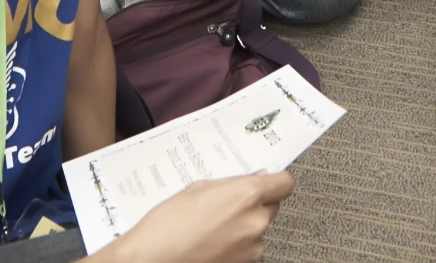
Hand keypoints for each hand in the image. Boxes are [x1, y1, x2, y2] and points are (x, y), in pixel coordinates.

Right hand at [99, 173, 293, 262]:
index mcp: (246, 196)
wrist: (151, 260)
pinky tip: (213, 242)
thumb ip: (231, 184)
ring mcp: (251, 248)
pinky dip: (236, 245)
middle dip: (255, 204)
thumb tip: (253, 180)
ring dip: (244, 226)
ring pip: (259, 229)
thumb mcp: (198, 189)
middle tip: (230, 204)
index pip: (284, 183)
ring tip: (214, 227)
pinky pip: (248, 248)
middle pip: (272, 206)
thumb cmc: (167, 226)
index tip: (269, 180)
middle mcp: (255, 222)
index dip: (276, 180)